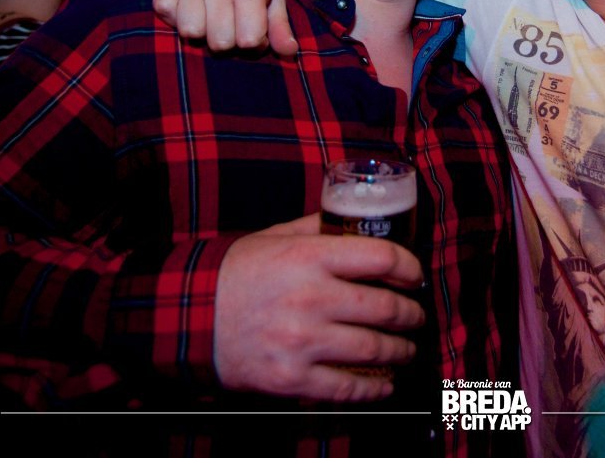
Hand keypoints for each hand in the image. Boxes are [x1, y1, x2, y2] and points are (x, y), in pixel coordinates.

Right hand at [153, 0, 294, 53]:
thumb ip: (280, 26)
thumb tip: (288, 52)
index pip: (247, 40)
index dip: (252, 44)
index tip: (253, 32)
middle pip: (218, 41)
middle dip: (227, 41)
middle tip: (231, 25)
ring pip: (190, 31)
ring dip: (200, 31)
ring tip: (210, 17)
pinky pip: (164, 12)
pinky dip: (175, 16)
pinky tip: (190, 7)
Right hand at [214, 213, 425, 401]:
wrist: (187, 319)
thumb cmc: (235, 273)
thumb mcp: (275, 237)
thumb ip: (317, 227)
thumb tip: (355, 216)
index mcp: (309, 256)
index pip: (382, 257)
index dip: (409, 267)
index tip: (416, 276)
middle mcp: (311, 298)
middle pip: (386, 307)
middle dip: (411, 315)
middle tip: (416, 317)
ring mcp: (302, 341)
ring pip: (375, 349)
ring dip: (401, 352)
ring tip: (406, 350)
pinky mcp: (291, 378)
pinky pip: (347, 388)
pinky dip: (374, 389)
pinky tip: (385, 385)